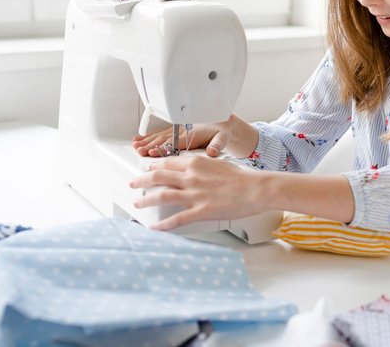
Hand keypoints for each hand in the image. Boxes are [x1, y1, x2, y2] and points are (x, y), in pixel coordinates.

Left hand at [129, 155, 266, 230]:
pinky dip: (162, 225)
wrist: (256, 189)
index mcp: (196, 163)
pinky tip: (154, 227)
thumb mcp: (218, 163)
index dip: (154, 166)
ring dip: (146, 200)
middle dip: (142, 180)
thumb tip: (194, 168)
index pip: (168, 163)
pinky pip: (176, 219)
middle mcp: (191, 177)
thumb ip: (202, 166)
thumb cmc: (243, 177)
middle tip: (133, 184)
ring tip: (137, 203)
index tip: (147, 169)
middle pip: (158, 177)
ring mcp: (195, 194)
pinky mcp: (201, 211)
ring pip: (162, 196)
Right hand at [132, 123, 218, 156]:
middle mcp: (183, 131)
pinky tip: (140, 138)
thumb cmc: (223, 130)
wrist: (225, 120)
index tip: (151, 152)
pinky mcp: (176, 129)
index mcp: (192, 134)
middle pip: (163, 139)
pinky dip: (150, 136)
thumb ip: (217, 144)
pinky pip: (161, 133)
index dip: (162, 147)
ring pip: (159, 135)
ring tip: (135, 145)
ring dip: (147, 140)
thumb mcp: (224, 137)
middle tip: (138, 150)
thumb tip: (213, 152)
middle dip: (149, 145)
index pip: (173, 142)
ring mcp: (178, 129)